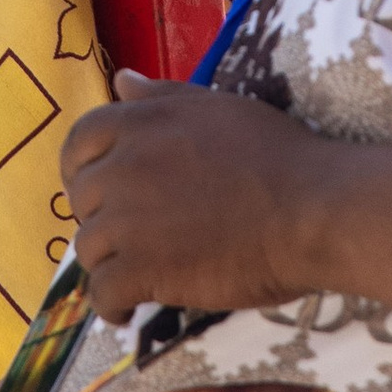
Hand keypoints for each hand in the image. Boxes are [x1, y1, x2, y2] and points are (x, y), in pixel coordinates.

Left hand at [61, 78, 324, 322]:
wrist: (312, 209)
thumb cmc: (276, 154)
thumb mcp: (216, 107)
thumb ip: (161, 96)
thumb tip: (120, 80)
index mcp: (139, 123)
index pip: (78, 143)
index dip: (83, 168)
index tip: (103, 188)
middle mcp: (123, 167)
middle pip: (82, 200)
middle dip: (101, 218)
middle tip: (135, 234)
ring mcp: (128, 221)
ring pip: (88, 249)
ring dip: (109, 263)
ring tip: (137, 274)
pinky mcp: (142, 270)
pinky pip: (103, 294)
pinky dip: (112, 306)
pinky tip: (130, 310)